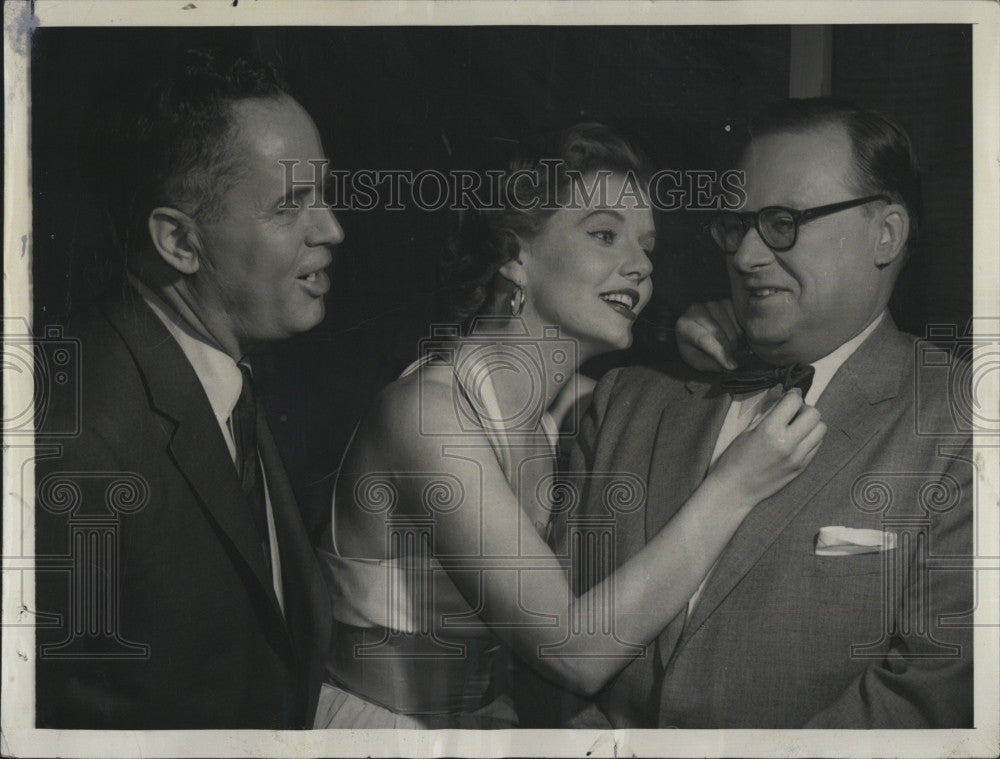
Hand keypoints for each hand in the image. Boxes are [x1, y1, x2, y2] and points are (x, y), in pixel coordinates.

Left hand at [676, 299, 740, 370]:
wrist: (696, 326)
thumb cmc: (693, 345)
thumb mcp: (694, 359)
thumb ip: (708, 365)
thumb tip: (728, 366)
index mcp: (685, 325)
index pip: (704, 339)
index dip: (719, 353)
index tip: (730, 366)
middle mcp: (697, 310)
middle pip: (720, 334)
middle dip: (727, 350)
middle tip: (727, 358)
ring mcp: (713, 303)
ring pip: (732, 329)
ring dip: (734, 342)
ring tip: (726, 345)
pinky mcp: (726, 301)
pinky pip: (739, 321)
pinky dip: (739, 332)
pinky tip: (731, 333)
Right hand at [711, 390, 826, 506]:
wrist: (736, 489)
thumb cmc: (735, 457)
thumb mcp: (748, 430)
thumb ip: (769, 412)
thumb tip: (784, 396)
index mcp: (770, 430)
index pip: (794, 401)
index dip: (792, 394)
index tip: (789, 395)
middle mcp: (788, 443)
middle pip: (813, 414)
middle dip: (804, 408)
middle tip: (793, 412)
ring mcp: (798, 457)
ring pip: (821, 429)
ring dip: (811, 423)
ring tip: (797, 426)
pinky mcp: (802, 467)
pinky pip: (817, 445)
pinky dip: (810, 438)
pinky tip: (797, 440)